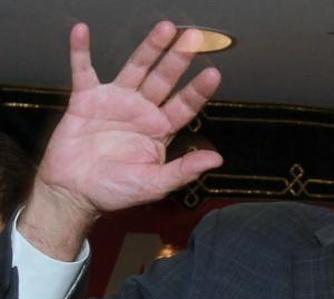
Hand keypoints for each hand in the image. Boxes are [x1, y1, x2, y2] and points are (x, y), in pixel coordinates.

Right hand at [20, 21, 222, 259]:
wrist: (75, 193)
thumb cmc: (116, 191)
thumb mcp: (154, 184)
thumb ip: (184, 170)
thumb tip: (217, 159)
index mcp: (160, 130)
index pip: (185, 105)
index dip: (198, 90)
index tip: (214, 73)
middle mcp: (142, 111)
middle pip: (164, 80)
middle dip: (179, 59)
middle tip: (193, 38)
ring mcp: (115, 102)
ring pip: (136, 69)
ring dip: (149, 48)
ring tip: (165, 28)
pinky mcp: (86, 99)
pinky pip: (83, 70)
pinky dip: (81, 51)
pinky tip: (82, 31)